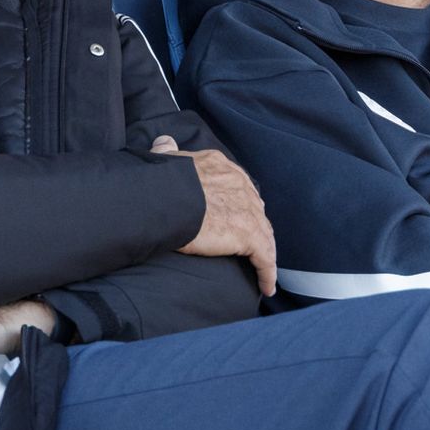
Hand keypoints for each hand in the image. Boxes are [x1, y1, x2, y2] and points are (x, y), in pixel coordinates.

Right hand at [153, 135, 277, 296]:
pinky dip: (267, 273)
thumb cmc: (161, 183)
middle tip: (255, 244)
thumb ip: (167, 152)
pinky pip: (265, 258)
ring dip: (266, 252)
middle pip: (256, 210)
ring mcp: (247, 210)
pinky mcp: (248, 235)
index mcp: (220, 167)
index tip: (240, 214)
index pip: (238, 186)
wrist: (165, 198)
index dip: (241, 202)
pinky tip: (266, 286)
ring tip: (264, 269)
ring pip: (265, 234)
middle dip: (257, 226)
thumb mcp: (164, 161)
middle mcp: (239, 186)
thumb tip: (163, 143)